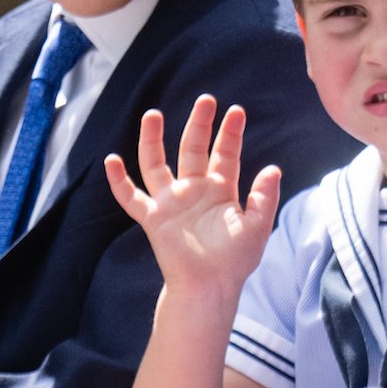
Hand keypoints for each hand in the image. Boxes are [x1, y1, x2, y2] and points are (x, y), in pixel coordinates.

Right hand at [105, 94, 280, 293]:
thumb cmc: (235, 260)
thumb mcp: (257, 225)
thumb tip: (274, 168)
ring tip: (152, 114)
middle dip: (198, 124)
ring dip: (152, 140)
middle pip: (192, 149)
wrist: (211, 287)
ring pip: (156, 164)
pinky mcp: (154, 218)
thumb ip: (264, 197)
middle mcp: (194, 190)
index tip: (236, 110)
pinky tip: (112, 160)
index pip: (224, 154)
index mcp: (220, 190)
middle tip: (205, 99)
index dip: (230, 133)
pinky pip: (131, 197)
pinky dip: (119, 181)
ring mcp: (171, 202)